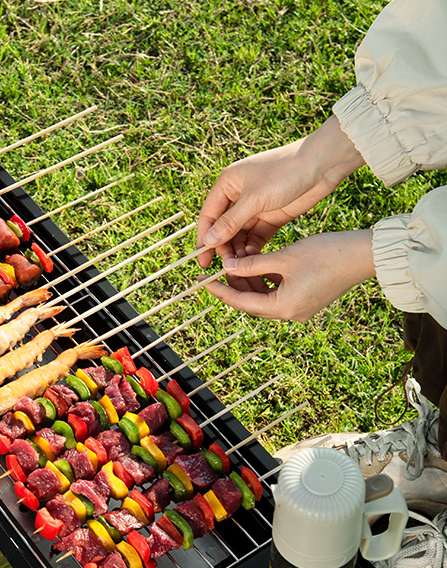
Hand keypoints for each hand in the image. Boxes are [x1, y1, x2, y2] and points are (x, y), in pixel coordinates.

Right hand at [197, 117, 364, 271]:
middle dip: (223, 247)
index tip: (202, 261)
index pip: (208, 216)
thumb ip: (230, 222)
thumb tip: (207, 241)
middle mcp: (238, 195)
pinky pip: (256, 236)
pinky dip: (253, 247)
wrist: (322, 164)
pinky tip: (253, 258)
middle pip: (223, 227)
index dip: (203, 238)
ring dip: (238, 249)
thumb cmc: (285, 173)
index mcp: (227, 184)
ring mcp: (255, 206)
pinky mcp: (272, 216)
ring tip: (241, 264)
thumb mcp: (254, 199)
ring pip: (239, 234)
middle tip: (225, 267)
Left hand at [201, 230, 375, 320]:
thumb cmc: (327, 254)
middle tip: (219, 269)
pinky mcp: (307, 300)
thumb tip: (227, 267)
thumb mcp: (284, 257)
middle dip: (234, 285)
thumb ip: (253, 264)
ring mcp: (300, 309)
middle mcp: (290, 313)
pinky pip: (278, 294)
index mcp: (283, 307)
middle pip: (251, 303)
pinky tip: (258, 264)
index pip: (241, 302)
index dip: (220, 290)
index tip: (204, 281)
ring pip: (264, 298)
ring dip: (250, 282)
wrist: (365, 255)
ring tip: (238, 262)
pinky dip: (266, 281)